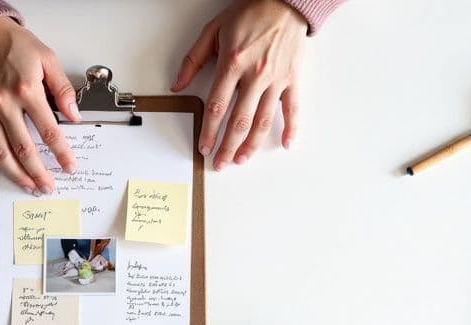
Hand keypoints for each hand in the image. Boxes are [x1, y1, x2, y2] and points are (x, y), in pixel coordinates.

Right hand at [0, 17, 80, 194]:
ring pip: (0, 153)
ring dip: (16, 174)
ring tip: (28, 185)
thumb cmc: (13, 44)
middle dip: (38, 173)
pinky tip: (4, 167)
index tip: (69, 166)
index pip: (49, 131)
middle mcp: (3, 104)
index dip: (61, 153)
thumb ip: (62, 89)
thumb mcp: (47, 59)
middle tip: (48, 186)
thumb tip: (74, 115)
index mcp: (25, 90)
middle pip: (24, 149)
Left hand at [172, 0, 307, 169]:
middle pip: (239, 120)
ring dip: (252, 145)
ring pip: (263, 120)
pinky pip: (292, 108)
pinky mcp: (292, 79)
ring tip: (241, 159)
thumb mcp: (213, 30)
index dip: (209, 131)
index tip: (204, 146)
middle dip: (228, 146)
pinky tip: (286, 144)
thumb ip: (193, 59)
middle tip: (220, 163)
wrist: (285, 1)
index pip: (217, 106)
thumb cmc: (250, 13)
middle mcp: (255, 75)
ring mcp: (276, 79)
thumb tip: (178, 85)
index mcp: (233, 64)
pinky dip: (291, 128)